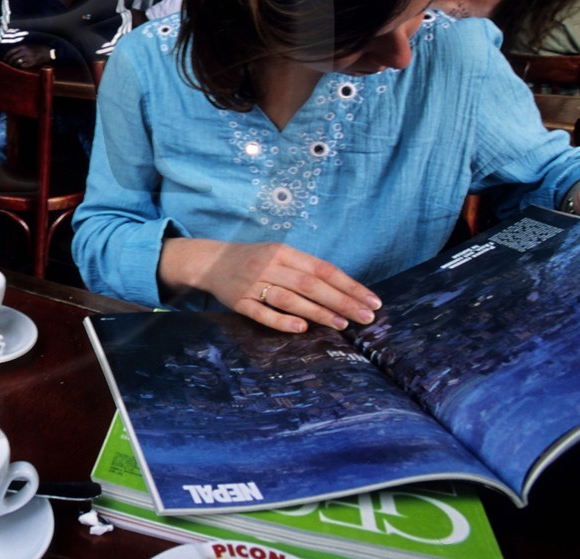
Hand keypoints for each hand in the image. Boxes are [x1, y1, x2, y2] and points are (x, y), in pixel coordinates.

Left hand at [3, 44, 53, 69]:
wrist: (47, 52)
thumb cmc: (37, 49)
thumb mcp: (28, 46)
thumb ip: (21, 49)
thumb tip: (12, 54)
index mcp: (23, 46)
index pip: (12, 51)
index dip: (7, 56)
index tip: (5, 58)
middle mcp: (25, 51)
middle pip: (13, 58)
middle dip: (9, 61)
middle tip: (8, 64)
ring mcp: (29, 57)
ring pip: (17, 62)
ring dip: (14, 65)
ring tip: (13, 66)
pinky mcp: (32, 62)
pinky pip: (23, 66)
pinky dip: (21, 66)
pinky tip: (20, 66)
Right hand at [159, 237, 381, 333]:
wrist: (208, 261)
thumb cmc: (252, 259)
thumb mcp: (277, 255)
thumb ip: (304, 268)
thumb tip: (342, 290)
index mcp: (283, 251)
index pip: (323, 268)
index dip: (349, 285)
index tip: (372, 300)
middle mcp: (269, 266)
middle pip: (310, 284)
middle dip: (342, 301)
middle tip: (366, 316)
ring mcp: (253, 284)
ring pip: (290, 299)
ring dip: (318, 312)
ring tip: (342, 324)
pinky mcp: (239, 301)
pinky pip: (262, 313)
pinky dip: (282, 321)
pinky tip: (301, 328)